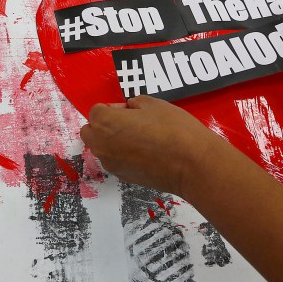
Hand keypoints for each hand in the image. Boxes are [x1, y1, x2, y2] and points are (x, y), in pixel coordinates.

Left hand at [79, 95, 223, 196]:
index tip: (131, 111)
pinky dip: (122, 155)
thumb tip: (127, 111)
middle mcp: (101, 145)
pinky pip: (114, 161)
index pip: (96, 110)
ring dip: (111, 141)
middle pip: (91, 131)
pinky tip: (145, 154)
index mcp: (105, 123)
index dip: (113, 108)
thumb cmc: (173, 128)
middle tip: (129, 124)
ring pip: (101, 148)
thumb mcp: (154, 104)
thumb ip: (133, 104)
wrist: (191, 164)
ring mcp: (110, 164)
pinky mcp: (122, 177)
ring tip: (140, 140)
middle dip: (103, 125)